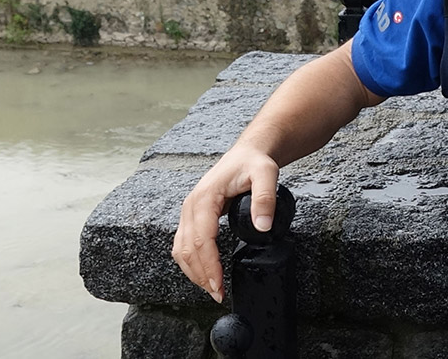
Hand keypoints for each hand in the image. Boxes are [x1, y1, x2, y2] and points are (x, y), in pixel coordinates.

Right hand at [172, 143, 280, 302]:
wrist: (247, 153)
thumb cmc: (254, 162)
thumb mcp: (266, 174)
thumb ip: (265, 198)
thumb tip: (263, 225)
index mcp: (205, 197)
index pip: (202, 239)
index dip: (209, 265)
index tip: (219, 285)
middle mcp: (191, 205)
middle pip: (188, 249)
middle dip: (201, 275)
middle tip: (218, 294)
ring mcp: (189, 211)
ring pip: (181, 249)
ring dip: (193, 272)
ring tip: (212, 289)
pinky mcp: (192, 216)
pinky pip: (184, 244)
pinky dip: (190, 262)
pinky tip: (203, 273)